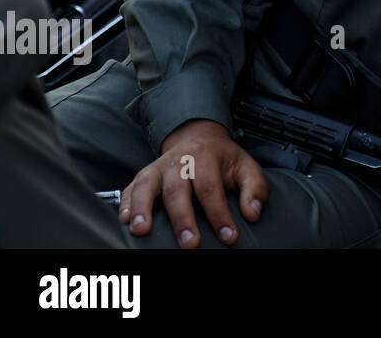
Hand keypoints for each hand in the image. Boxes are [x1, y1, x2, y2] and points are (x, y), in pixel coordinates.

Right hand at [120, 118, 268, 247]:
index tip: (228, 236)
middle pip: (177, 191)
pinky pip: (129, 189)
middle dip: (183, 219)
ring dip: (142, 209)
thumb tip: (253, 213)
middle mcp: (178, 160)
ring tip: (142, 231)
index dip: (219, 214)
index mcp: (205, 156)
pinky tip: (125, 221)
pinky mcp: (142, 176)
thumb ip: (255, 188)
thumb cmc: (222, 160)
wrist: (199, 138)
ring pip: (146, 187)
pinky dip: (125, 204)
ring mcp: (157, 168)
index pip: (211, 188)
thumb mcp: (246, 167)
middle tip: (190, 244)